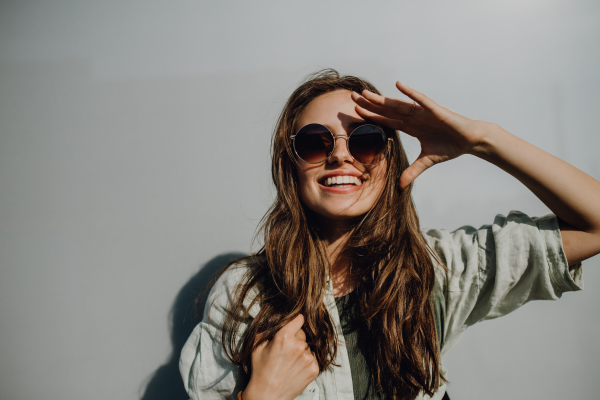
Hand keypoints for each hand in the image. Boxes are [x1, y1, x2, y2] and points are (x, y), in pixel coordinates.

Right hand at [242, 314, 318, 399]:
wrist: (267, 395)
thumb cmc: (260, 371)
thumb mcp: (257, 347)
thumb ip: (267, 331)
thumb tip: (275, 322)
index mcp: (284, 337)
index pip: (299, 319)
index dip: (296, 321)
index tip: (296, 322)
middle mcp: (298, 346)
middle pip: (302, 334)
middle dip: (295, 338)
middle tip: (286, 349)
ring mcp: (307, 358)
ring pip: (307, 347)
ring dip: (301, 351)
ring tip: (290, 361)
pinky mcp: (314, 369)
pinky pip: (313, 358)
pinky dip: (306, 361)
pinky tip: (296, 368)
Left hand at [351, 82, 491, 188]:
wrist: (470, 140)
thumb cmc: (450, 146)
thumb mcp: (427, 162)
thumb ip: (412, 172)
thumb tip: (400, 186)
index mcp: (411, 127)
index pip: (386, 121)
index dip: (371, 116)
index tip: (355, 112)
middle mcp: (414, 117)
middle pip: (387, 110)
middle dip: (369, 104)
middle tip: (351, 97)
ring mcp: (423, 112)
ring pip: (398, 104)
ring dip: (381, 99)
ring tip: (365, 93)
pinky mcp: (435, 110)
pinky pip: (420, 100)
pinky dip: (410, 93)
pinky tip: (398, 85)